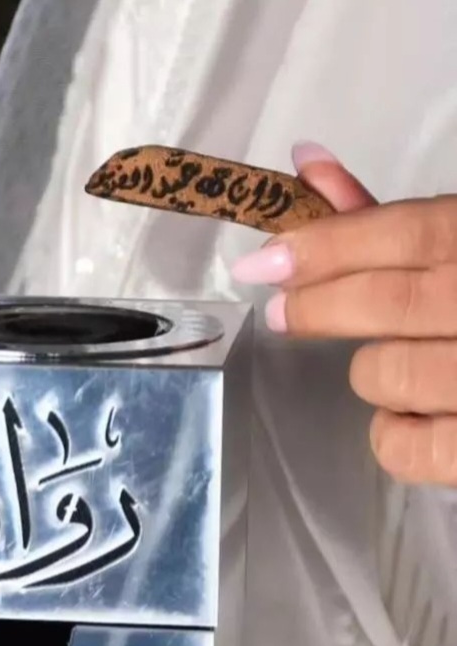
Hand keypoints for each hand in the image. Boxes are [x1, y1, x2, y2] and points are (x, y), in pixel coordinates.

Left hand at [231, 142, 456, 486]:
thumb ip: (388, 216)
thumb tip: (305, 162)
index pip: (414, 233)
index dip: (329, 245)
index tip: (268, 262)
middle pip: (393, 303)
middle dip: (321, 307)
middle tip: (286, 313)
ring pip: (388, 374)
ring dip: (372, 369)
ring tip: (399, 360)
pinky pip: (401, 447)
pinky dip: (391, 430)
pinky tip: (415, 412)